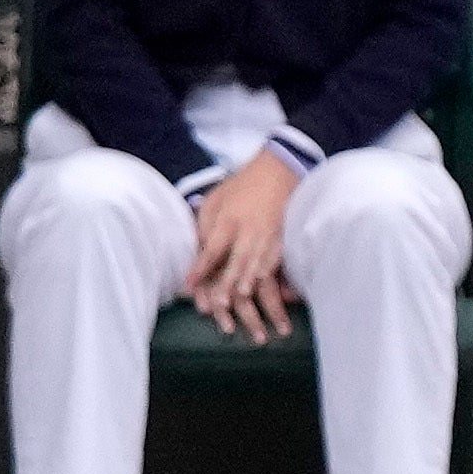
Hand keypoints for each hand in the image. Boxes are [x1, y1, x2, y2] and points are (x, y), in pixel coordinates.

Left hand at [181, 155, 300, 338]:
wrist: (279, 169)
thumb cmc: (240, 186)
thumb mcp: (215, 200)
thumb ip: (206, 226)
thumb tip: (199, 253)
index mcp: (229, 219)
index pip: (213, 248)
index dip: (200, 268)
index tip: (188, 287)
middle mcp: (250, 229)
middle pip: (238, 260)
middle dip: (229, 282)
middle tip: (220, 304)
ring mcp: (270, 234)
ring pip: (259, 262)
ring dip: (250, 281)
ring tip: (244, 297)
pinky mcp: (283, 236)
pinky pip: (277, 258)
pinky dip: (271, 273)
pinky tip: (267, 285)